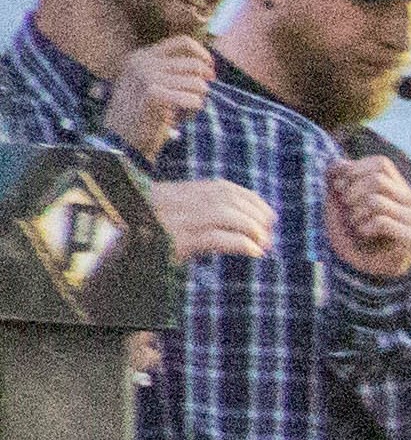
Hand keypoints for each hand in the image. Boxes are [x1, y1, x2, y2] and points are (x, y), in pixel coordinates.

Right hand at [101, 35, 212, 153]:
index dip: (203, 55)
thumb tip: (208, 68)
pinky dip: (193, 111)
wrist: (122, 142)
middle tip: (191, 103)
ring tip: (180, 114)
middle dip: (201, 86)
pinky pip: (193, 99)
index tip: (211, 73)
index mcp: (142, 56)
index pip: (183, 42)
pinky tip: (179, 120)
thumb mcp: (153, 85)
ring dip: (196, 101)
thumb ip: (173, 72)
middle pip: (195, 66)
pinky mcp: (152, 94)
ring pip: (198, 84)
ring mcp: (145, 76)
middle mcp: (143, 61)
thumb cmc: (142, 116)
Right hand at [145, 178, 270, 263]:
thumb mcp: (173, 218)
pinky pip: (214, 237)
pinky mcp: (174, 243)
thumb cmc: (148, 238)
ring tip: (262, 245)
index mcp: (177, 193)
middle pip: (228, 199)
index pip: (223, 188)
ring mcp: (174, 221)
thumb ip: (200, 213)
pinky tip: (253, 252)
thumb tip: (245, 222)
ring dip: (252, 229)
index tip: (269, 216)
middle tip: (268, 235)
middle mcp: (175, 202)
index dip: (252, 201)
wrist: (112, 252)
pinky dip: (240, 243)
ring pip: (224, 214)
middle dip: (256, 216)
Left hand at [321, 155, 410, 280]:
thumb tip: (339, 164)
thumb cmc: (350, 230)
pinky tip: (363, 234)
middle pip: (377, 180)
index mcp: (401, 188)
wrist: (362, 268)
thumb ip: (339, 176)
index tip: (341, 187)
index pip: (382, 163)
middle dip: (352, 194)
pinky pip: (381, 221)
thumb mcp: (340, 198)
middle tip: (347, 209)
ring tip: (356, 224)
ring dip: (356, 213)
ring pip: (376, 201)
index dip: (355, 170)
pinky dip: (364, 227)